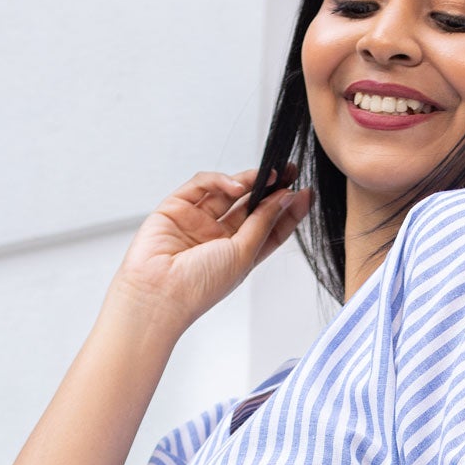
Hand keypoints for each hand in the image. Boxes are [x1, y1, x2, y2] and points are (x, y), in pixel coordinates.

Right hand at [108, 170, 310, 334]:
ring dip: (249, 180)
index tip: (306, 193)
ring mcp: (197, 221)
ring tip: (270, 174)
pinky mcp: (176, 207)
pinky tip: (236, 185)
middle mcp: (218, 237)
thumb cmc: (200, 286)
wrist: (158, 293)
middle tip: (291, 171)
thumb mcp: (244, 255)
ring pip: (227, 191)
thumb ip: (263, 223)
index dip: (287, 210)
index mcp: (237, 255)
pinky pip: (201, 185)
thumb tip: (285, 197)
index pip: (268, 227)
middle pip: (250, 206)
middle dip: (271, 188)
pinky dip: (219, 180)